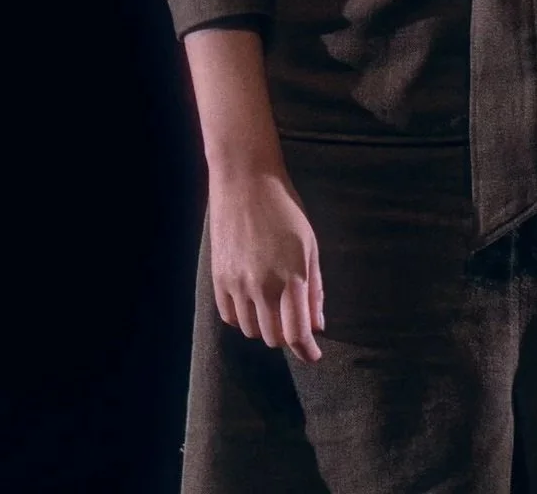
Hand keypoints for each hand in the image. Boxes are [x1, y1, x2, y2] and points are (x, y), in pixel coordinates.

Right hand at [206, 166, 325, 363]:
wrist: (245, 181)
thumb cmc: (285, 208)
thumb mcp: (309, 244)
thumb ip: (314, 288)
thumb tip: (318, 325)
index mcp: (292, 276)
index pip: (297, 332)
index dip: (307, 351)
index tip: (313, 356)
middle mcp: (263, 285)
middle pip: (274, 337)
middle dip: (288, 336)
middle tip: (294, 322)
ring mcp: (237, 284)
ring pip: (251, 331)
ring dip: (265, 327)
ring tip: (273, 306)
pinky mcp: (218, 279)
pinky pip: (230, 317)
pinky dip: (243, 318)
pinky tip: (252, 302)